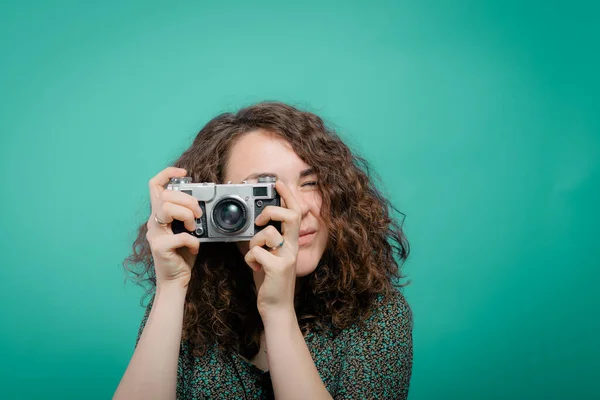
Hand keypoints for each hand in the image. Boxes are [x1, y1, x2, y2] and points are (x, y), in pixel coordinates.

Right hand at [146, 167, 202, 287]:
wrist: (175, 280)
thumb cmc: (181, 254)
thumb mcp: (186, 230)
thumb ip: (188, 215)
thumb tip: (202, 203)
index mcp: (160, 214)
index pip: (155, 185)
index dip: (167, 173)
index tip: (184, 173)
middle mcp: (154, 222)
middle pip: (165, 195)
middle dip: (187, 200)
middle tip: (198, 214)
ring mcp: (155, 234)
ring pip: (166, 208)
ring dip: (186, 215)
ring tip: (194, 227)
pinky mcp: (160, 247)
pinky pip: (180, 236)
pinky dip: (192, 241)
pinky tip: (195, 247)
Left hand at [244, 180, 301, 317]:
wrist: (277, 308)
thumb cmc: (271, 282)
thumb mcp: (270, 257)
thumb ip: (265, 241)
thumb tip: (252, 226)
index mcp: (291, 243)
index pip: (295, 213)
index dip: (288, 196)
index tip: (278, 184)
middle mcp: (292, 248)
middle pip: (291, 216)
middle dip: (273, 210)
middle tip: (261, 217)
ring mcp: (287, 258)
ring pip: (268, 233)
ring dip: (254, 241)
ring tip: (255, 255)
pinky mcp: (277, 269)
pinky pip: (256, 252)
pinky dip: (250, 259)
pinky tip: (255, 268)